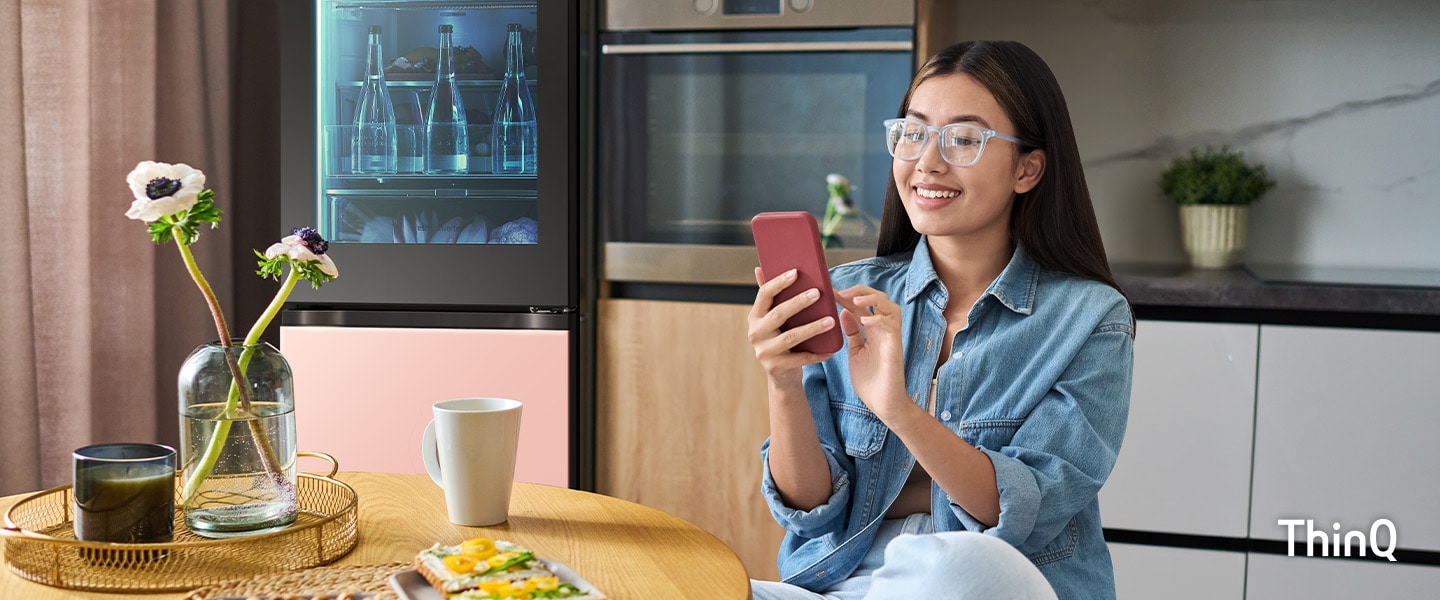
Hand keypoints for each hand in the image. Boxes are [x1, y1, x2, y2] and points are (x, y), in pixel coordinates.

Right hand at [747, 267, 835, 387]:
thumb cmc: (781, 340)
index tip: (796, 272)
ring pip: (791, 337)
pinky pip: (800, 358)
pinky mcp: (776, 367)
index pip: (764, 294)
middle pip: (779, 314)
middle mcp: (755, 333)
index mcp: (755, 317)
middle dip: (799, 302)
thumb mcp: (773, 320)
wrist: (781, 375)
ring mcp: (764, 351)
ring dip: (813, 328)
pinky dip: (817, 354)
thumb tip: (760, 268)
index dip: (779, 282)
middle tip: (818, 293)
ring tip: (831, 321)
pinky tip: (831, 349)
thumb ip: (770, 297)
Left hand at [835, 286, 907, 415]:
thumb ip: (852, 333)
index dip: (847, 296)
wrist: (882, 404)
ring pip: (889, 306)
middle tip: (841, 292)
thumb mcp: (855, 352)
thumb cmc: (870, 380)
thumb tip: (843, 312)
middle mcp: (883, 329)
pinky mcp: (895, 346)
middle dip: (860, 291)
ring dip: (872, 299)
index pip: (861, 305)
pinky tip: (865, 320)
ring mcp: (891, 337)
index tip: (829, 291)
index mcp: (872, 330)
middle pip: (878, 298)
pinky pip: (891, 325)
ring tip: (855, 299)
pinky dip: (878, 319)